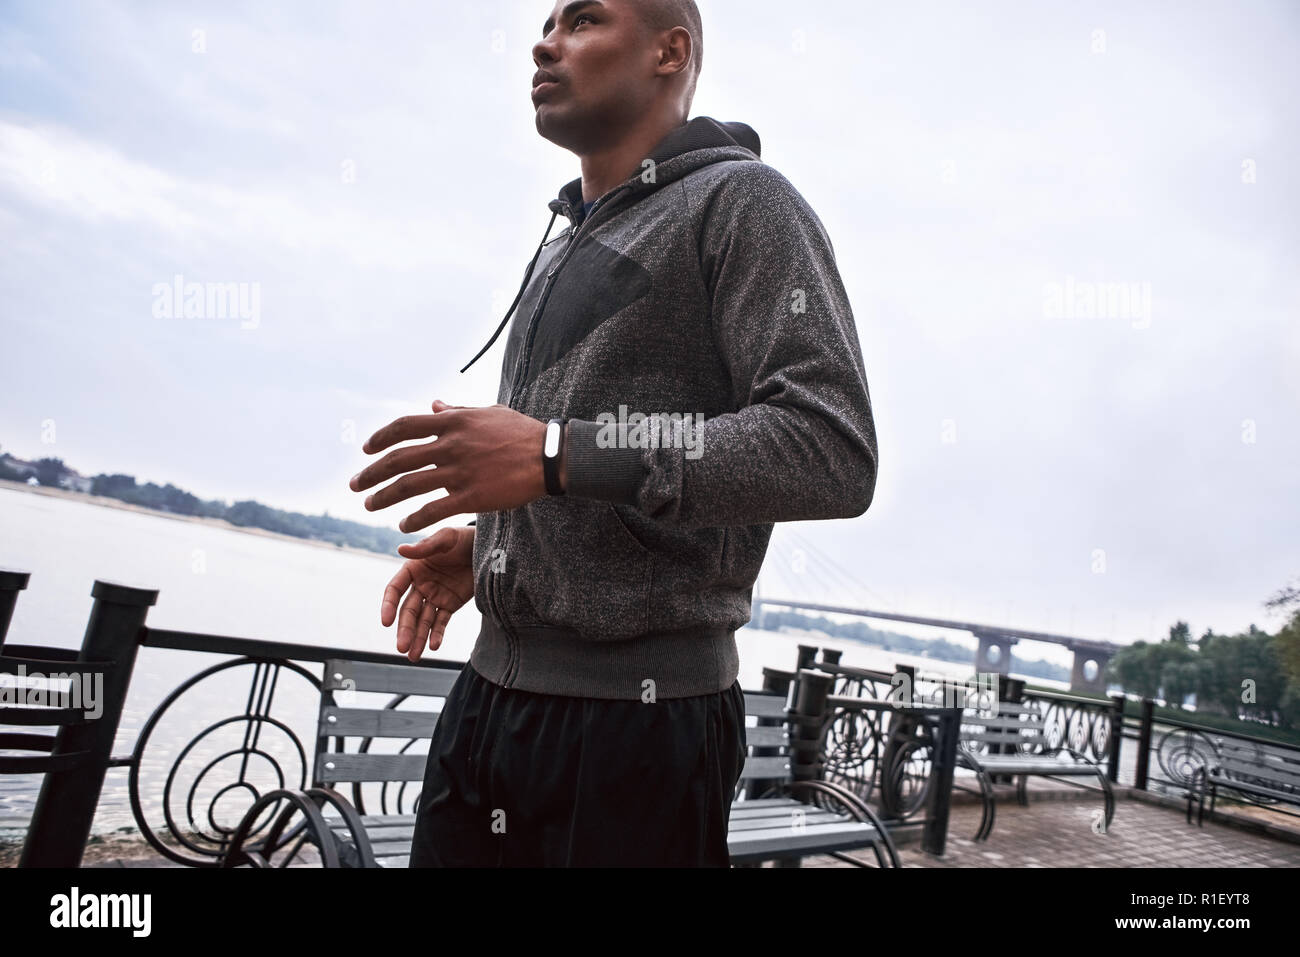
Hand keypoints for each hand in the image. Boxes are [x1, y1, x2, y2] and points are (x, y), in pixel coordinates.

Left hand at [349, 398, 554, 533]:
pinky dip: (413, 519)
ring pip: (409, 485)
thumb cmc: (520, 432)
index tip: (366, 450)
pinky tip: (403, 525)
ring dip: (383, 497)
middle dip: (371, 473)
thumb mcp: (487, 412)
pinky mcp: (471, 496)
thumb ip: (456, 410)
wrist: (549, 456)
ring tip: (369, 506)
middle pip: (398, 459)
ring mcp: (459, 471)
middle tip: (355, 485)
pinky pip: (433, 510)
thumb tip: (434, 404)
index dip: (380, 438)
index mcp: (453, 421)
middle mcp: (450, 445)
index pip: (404, 427)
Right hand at [382, 525, 474, 660]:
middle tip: (401, 647)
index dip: (389, 605)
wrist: (487, 547)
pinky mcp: (450, 605)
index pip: (395, 589)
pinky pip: (441, 622)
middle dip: (404, 629)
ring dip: (417, 638)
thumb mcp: (446, 538)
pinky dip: (436, 634)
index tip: (386, 621)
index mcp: (413, 568)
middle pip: (408, 610)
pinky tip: (434, 646)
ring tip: (413, 656)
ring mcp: (435, 596)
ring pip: (422, 621)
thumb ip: (426, 547)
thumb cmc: (463, 538)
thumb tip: (400, 549)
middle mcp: (420, 585)